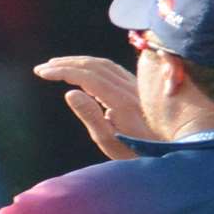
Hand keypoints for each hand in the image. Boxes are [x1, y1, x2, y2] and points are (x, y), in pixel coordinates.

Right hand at [35, 55, 152, 160]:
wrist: (171, 151)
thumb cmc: (137, 152)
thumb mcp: (109, 141)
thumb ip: (90, 116)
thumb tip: (69, 92)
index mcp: (121, 101)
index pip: (87, 76)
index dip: (62, 71)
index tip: (42, 73)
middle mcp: (130, 88)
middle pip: (94, 65)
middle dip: (66, 63)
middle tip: (43, 68)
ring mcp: (136, 86)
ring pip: (104, 64)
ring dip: (78, 61)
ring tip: (57, 65)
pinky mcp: (139, 88)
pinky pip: (113, 68)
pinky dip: (92, 65)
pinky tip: (82, 71)